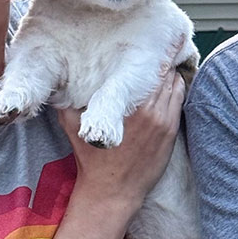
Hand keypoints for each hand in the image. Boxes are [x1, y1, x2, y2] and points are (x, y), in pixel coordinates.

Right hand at [56, 65, 185, 207]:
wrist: (112, 192)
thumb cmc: (92, 160)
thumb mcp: (72, 126)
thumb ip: (66, 101)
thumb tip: (58, 80)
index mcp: (127, 104)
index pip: (148, 68)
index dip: (149, 54)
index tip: (145, 46)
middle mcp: (149, 110)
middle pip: (164, 73)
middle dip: (161, 61)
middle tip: (156, 51)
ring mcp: (163, 122)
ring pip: (175, 85)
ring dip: (171, 75)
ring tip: (164, 66)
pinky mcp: (171, 133)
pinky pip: (179, 102)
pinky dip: (177, 91)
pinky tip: (171, 85)